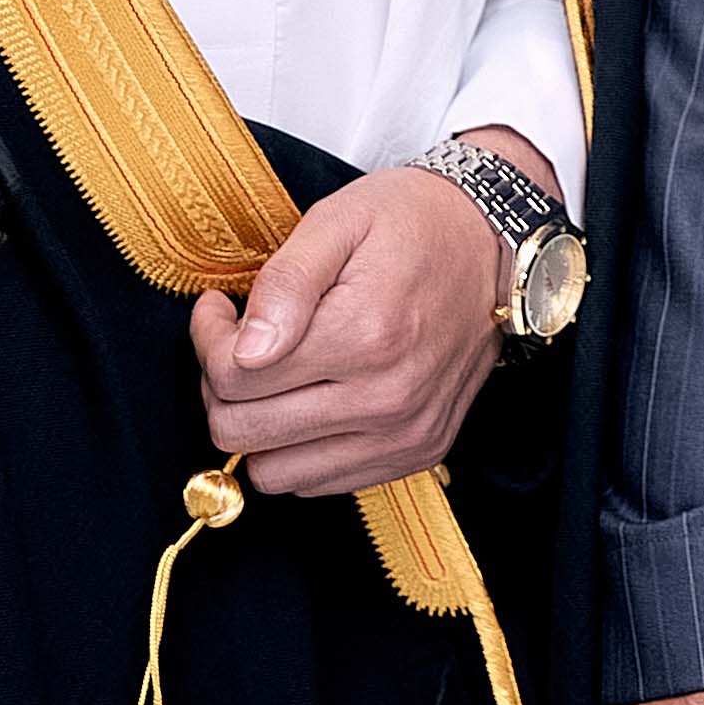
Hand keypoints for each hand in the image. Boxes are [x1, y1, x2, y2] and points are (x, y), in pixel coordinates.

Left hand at [193, 129, 541, 495]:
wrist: (495, 245)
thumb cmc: (411, 223)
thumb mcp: (339, 220)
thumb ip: (285, 283)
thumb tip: (243, 350)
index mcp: (363, 334)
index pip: (233, 376)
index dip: (208, 339)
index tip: (221, 308)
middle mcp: (386, 398)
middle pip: (243, 432)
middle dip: (219, 385)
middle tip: (237, 343)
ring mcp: (404, 435)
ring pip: (275, 474)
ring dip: (257, 426)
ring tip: (273, 376)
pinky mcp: (417, 453)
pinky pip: (321, 484)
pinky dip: (299, 450)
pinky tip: (311, 399)